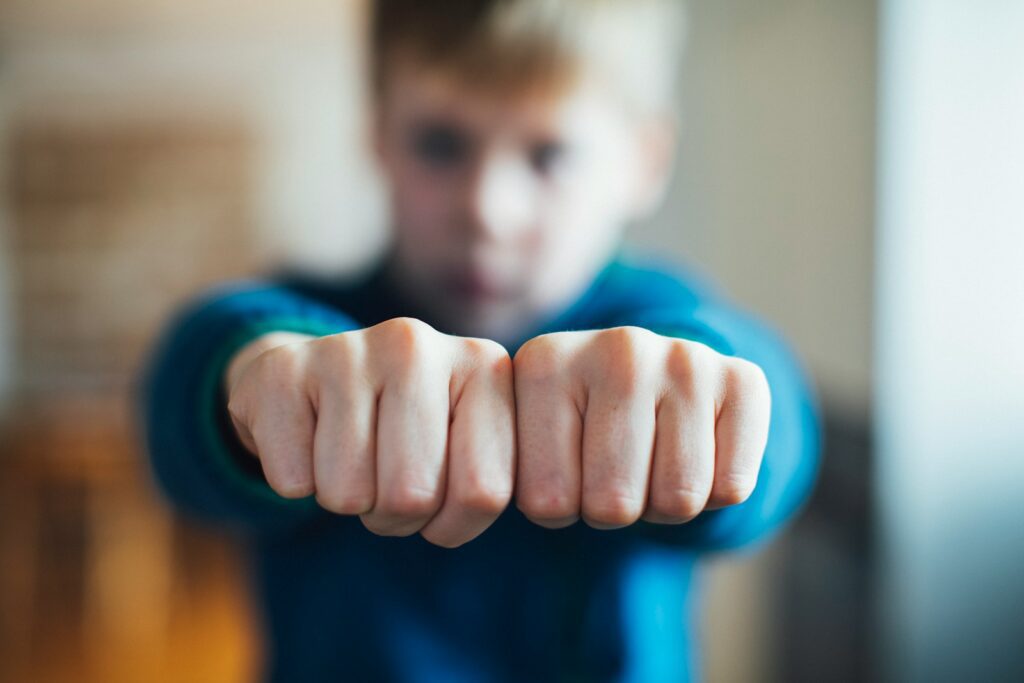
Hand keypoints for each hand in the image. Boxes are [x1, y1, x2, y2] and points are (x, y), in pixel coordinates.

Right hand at [225, 317, 515, 547]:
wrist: (310, 379)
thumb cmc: (404, 432)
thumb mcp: (464, 449)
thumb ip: (493, 477)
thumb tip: (537, 508)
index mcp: (484, 366)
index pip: (484, 494)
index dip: (453, 524)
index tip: (439, 502)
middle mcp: (419, 344)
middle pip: (412, 496)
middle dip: (394, 515)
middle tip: (384, 482)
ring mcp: (348, 348)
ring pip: (348, 494)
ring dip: (345, 499)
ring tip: (348, 459)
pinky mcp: (285, 369)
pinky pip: (293, 479)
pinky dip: (295, 479)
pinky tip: (306, 439)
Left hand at [512, 326, 770, 529]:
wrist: (664, 383)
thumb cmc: (582, 429)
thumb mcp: (529, 441)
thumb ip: (500, 468)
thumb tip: (480, 501)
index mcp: (544, 362)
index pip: (547, 502)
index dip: (560, 508)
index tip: (565, 471)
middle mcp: (615, 347)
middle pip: (613, 504)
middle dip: (614, 508)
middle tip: (616, 468)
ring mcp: (682, 357)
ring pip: (678, 499)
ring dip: (665, 501)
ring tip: (654, 458)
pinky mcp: (742, 378)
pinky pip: (731, 485)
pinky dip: (718, 489)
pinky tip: (700, 449)